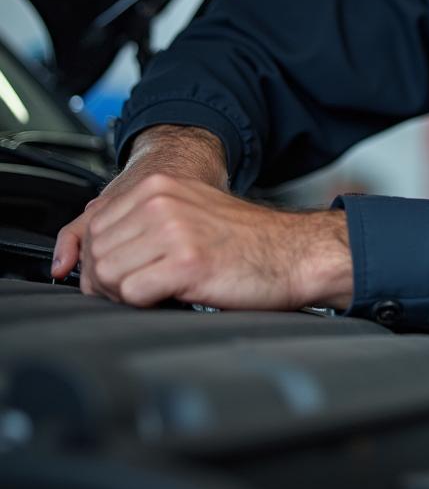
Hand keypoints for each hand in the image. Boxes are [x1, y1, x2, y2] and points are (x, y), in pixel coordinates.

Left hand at [77, 175, 352, 309]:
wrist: (292, 253)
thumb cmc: (242, 242)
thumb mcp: (184, 216)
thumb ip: (135, 224)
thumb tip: (75, 256)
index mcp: (157, 185)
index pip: (91, 229)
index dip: (100, 262)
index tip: (124, 274)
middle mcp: (161, 201)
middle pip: (95, 255)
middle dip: (110, 282)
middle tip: (145, 288)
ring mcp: (172, 230)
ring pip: (107, 277)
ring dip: (128, 294)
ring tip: (161, 291)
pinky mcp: (186, 263)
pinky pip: (133, 294)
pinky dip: (148, 304)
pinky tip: (175, 295)